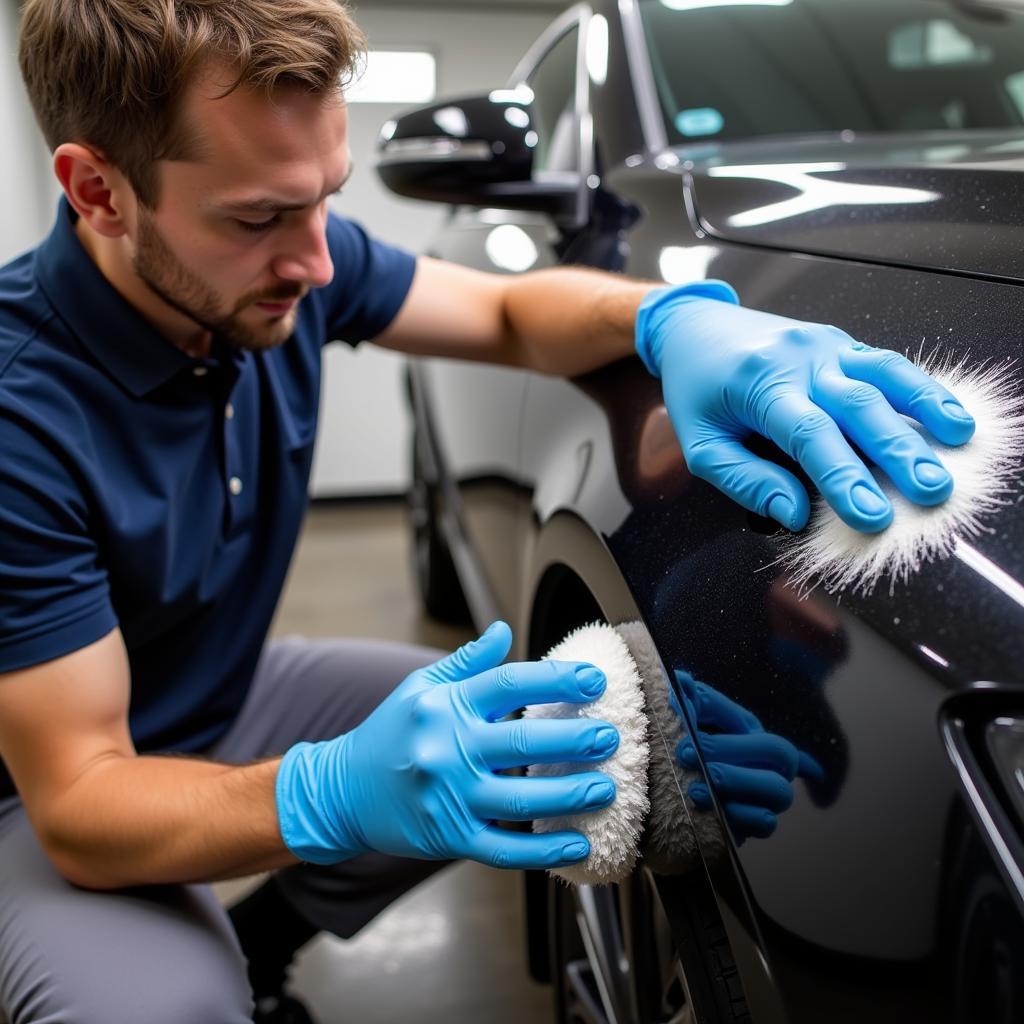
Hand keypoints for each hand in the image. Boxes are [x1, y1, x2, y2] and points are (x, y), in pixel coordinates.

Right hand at [275, 621, 619, 868]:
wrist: (341, 791)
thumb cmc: (390, 733)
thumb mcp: (420, 688)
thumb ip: (467, 663)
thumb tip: (505, 630)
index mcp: (445, 706)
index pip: (508, 683)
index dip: (556, 679)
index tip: (594, 681)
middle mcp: (446, 749)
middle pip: (522, 742)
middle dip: (574, 739)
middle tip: (611, 736)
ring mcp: (448, 797)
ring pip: (520, 800)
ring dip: (570, 795)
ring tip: (607, 788)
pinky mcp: (448, 838)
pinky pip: (504, 848)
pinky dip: (544, 850)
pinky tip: (578, 844)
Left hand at [635, 283, 975, 531]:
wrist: (694, 327)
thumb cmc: (696, 389)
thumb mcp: (702, 444)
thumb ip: (745, 480)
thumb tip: (795, 513)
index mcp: (759, 384)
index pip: (809, 435)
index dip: (842, 477)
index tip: (869, 515)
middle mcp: (797, 359)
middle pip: (857, 405)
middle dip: (898, 450)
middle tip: (930, 490)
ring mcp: (824, 345)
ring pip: (882, 374)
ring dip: (925, 408)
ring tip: (958, 441)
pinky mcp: (841, 343)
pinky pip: (885, 363)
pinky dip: (919, 388)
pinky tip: (945, 413)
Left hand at [673, 669, 821, 841]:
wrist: (687, 794)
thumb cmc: (695, 750)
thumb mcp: (694, 722)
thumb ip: (692, 702)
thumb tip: (681, 680)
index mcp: (754, 734)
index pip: (748, 721)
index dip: (719, 718)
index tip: (682, 722)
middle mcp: (771, 762)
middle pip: (779, 752)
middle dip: (732, 750)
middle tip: (687, 754)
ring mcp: (770, 795)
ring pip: (779, 790)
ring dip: (737, 784)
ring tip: (697, 787)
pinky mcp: (760, 822)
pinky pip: (766, 822)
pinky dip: (741, 816)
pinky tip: (712, 810)